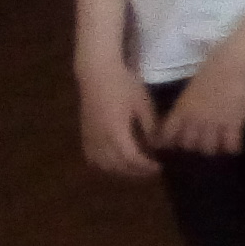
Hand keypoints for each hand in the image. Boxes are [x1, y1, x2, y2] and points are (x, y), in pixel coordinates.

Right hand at [77, 61, 158, 177]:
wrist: (97, 73)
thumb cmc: (124, 85)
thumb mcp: (143, 104)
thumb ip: (150, 127)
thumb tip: (157, 145)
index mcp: (116, 132)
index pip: (131, 159)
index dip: (145, 167)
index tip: (159, 167)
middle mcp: (100, 139)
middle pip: (117, 166)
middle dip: (135, 171)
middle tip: (151, 170)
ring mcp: (90, 138)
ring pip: (103, 164)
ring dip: (120, 170)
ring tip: (136, 167)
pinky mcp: (85, 134)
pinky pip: (92, 158)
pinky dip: (105, 164)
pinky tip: (116, 162)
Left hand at [154, 55, 244, 156]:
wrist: (236, 63)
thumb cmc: (213, 66)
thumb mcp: (192, 87)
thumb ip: (186, 104)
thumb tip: (184, 114)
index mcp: (181, 109)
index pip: (167, 135)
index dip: (168, 142)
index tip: (172, 144)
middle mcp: (194, 120)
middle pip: (187, 146)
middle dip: (192, 146)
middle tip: (199, 144)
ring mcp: (214, 124)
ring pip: (208, 149)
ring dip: (212, 149)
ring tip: (218, 146)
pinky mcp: (234, 124)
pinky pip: (230, 145)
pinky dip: (232, 148)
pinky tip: (234, 145)